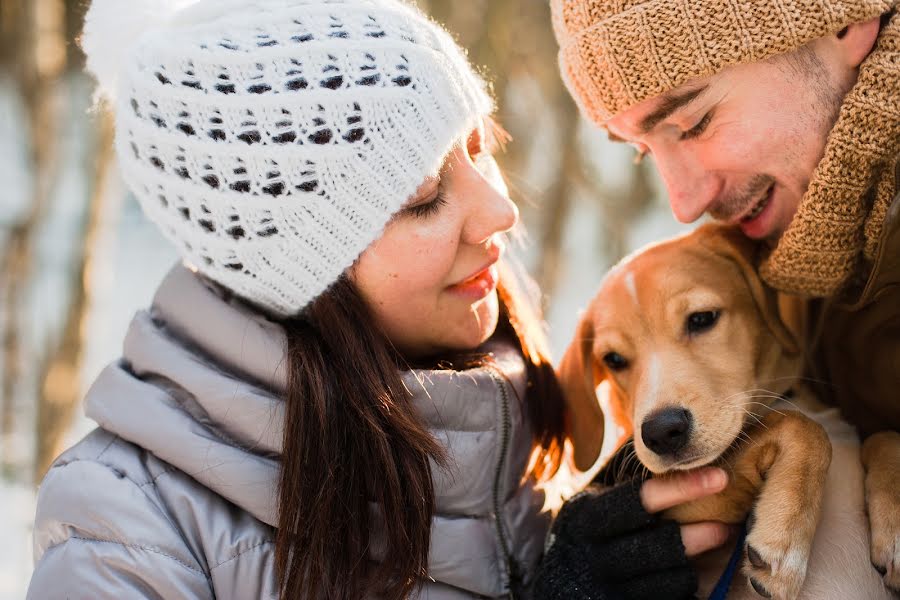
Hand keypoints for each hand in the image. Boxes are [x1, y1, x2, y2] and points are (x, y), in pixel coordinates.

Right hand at [533, 467, 732, 599]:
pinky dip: (687, 580)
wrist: (568, 575)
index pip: (638, 500)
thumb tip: (687, 458)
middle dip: (695, 535)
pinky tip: (697, 565)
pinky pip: (669, 596)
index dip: (682, 488)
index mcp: (589, 517)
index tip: (719, 477)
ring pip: (666, 576)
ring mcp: (612, 585)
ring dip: (698, 559)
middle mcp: (597, 554)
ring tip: (720, 538)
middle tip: (726, 523)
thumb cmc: (598, 527)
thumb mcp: (601, 504)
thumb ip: (633, 492)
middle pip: (655, 545)